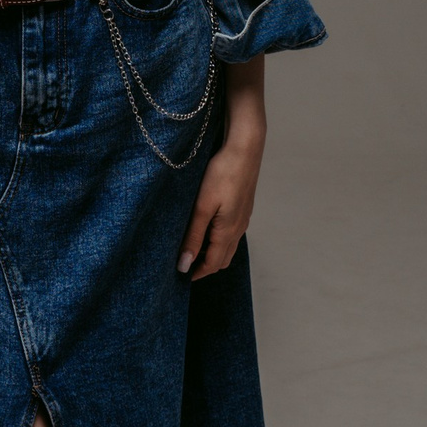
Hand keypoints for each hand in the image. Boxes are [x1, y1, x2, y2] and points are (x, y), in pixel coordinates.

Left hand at [178, 58, 264, 279]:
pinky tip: (208, 231)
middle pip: (222, 259)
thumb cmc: (222, 174)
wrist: (245, 148)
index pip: (213, 264)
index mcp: (228, 232)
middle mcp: (239, 228)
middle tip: (185, 266)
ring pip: (229, 246)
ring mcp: (243, 217)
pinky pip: (232, 233)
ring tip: (194, 252)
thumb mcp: (202, 207)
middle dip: (205, 266)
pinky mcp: (243, 206)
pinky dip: (219, 241)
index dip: (197, 273)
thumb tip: (185, 265)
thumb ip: (193, 237)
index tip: (181, 278)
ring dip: (213, 254)